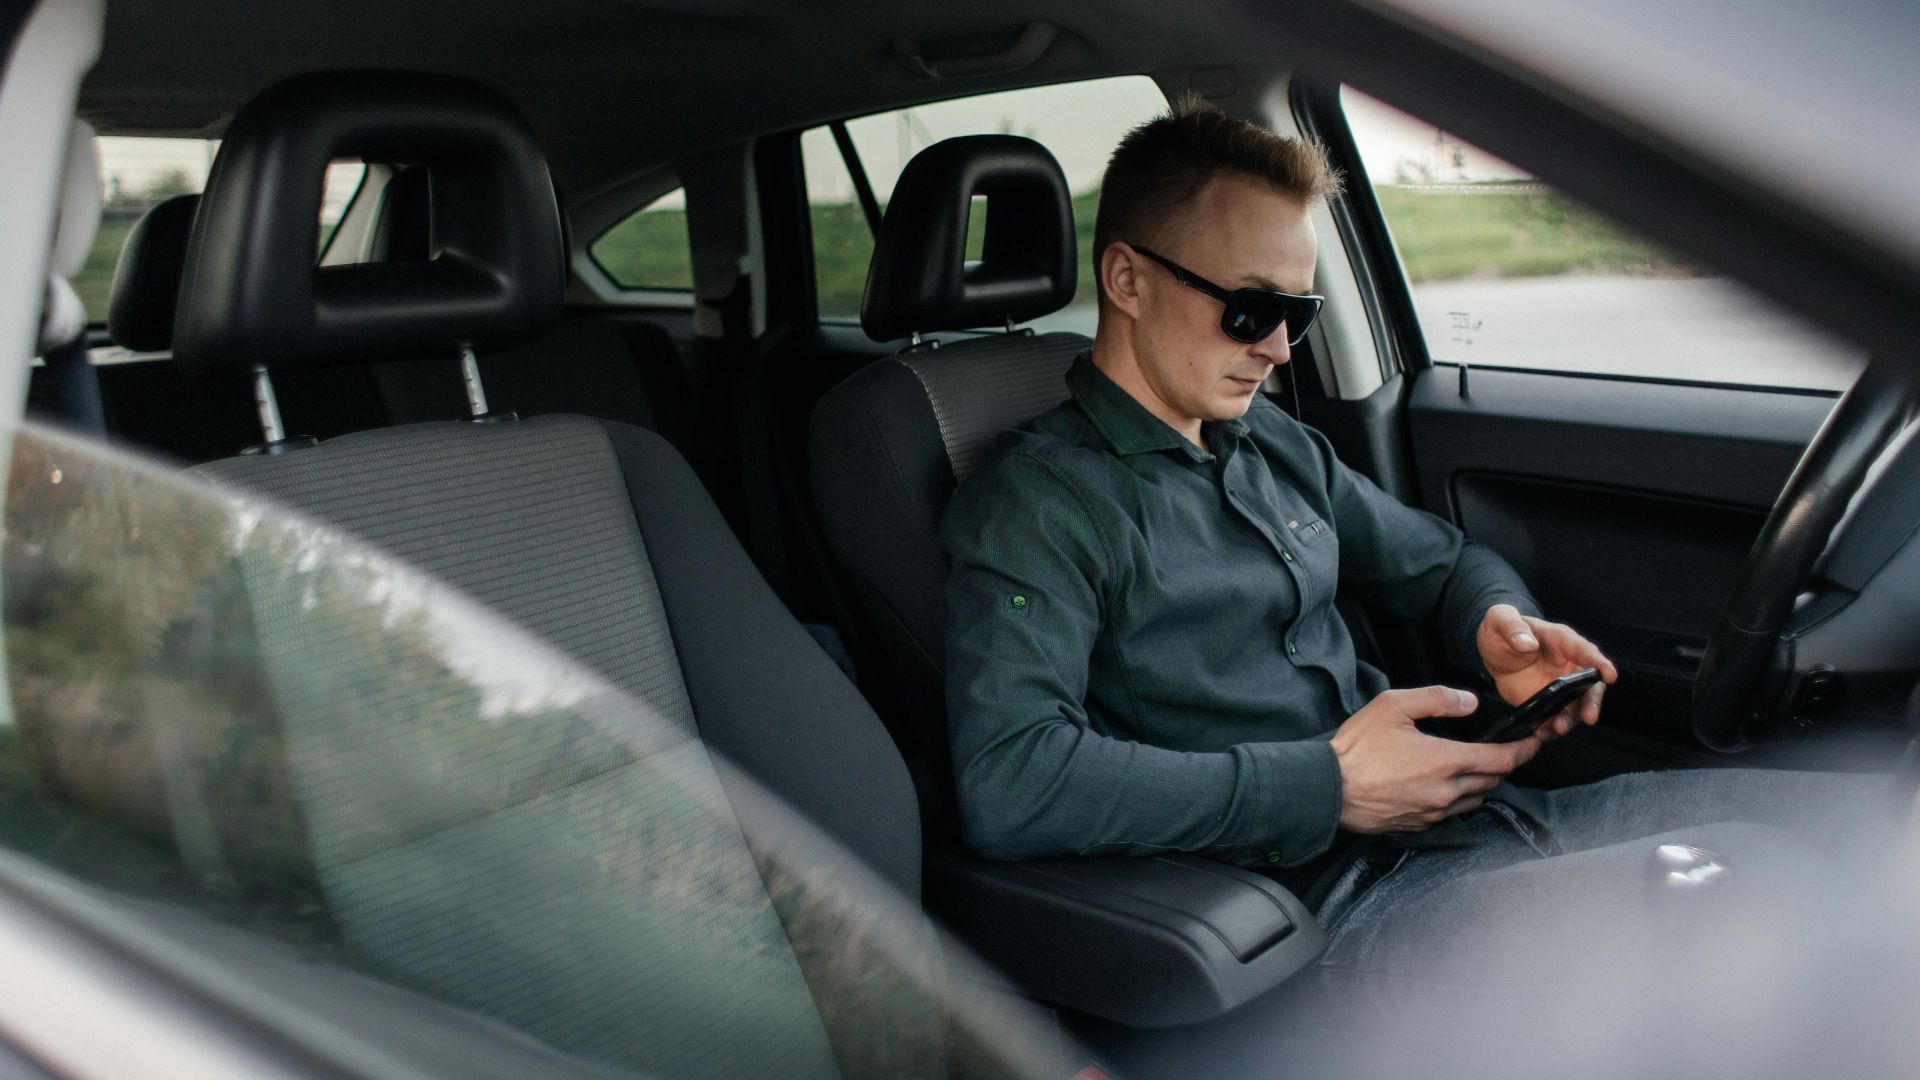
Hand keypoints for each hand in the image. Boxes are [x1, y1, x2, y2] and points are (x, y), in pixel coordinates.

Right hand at [1329, 686, 1541, 833]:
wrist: (1328, 790)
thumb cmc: (1357, 748)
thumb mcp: (1392, 707)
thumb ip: (1436, 699)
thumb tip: (1469, 702)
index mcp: (1446, 761)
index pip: (1501, 760)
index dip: (1524, 750)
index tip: (1535, 742)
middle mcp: (1446, 792)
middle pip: (1492, 781)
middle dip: (1503, 765)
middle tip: (1504, 750)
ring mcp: (1433, 812)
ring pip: (1474, 799)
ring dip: (1481, 783)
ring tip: (1472, 767)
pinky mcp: (1419, 824)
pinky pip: (1451, 812)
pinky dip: (1457, 798)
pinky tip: (1442, 784)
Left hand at [1476, 604, 1619, 740]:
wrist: (1492, 650)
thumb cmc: (1502, 629)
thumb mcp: (1500, 620)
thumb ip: (1513, 628)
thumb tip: (1528, 644)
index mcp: (1562, 641)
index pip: (1585, 651)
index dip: (1599, 663)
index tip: (1610, 675)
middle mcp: (1568, 666)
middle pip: (1589, 685)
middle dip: (1591, 701)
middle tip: (1588, 717)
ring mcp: (1559, 687)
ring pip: (1574, 706)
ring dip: (1570, 719)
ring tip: (1557, 728)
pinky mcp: (1546, 703)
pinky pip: (1553, 717)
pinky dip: (1549, 727)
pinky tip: (1542, 733)